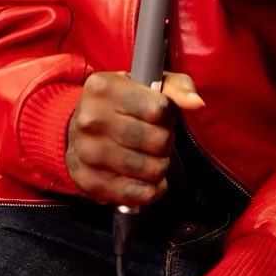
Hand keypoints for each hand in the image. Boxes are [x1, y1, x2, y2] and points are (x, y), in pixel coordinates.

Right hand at [66, 70, 204, 205]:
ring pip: (150, 169)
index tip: (161, 115)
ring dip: (160, 166)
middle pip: (157, 141)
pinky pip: (136, 194)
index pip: (159, 109)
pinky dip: (151, 190)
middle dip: (166, 141)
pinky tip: (149, 180)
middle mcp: (91, 119)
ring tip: (151, 156)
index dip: (169, 115)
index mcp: (104, 87)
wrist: (78, 126)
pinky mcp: (88, 181)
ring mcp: (87, 152)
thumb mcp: (147, 82)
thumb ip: (177, 87)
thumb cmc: (121, 101)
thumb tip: (197, 103)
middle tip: (157, 137)